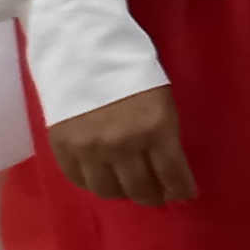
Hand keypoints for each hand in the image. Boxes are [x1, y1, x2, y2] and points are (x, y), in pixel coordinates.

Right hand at [47, 84, 193, 206]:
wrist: (83, 52)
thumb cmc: (132, 71)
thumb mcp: (162, 100)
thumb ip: (165, 135)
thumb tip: (168, 167)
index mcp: (155, 128)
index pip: (172, 173)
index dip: (181, 189)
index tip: (185, 195)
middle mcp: (122, 145)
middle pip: (140, 187)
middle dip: (154, 196)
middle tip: (159, 197)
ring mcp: (90, 149)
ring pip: (108, 190)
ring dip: (124, 194)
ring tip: (131, 190)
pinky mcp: (63, 148)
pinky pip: (80, 180)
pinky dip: (95, 185)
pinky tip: (105, 181)